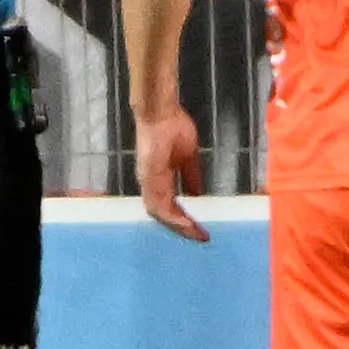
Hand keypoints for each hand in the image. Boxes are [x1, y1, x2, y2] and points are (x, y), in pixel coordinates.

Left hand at [134, 106, 209, 243]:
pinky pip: (158, 203)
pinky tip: (185, 223)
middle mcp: (150, 183)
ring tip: (196, 234)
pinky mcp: (149, 176)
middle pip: (163, 215)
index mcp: (158, 179)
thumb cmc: (172, 127)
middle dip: (181, 228)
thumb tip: (196, 193)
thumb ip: (190, 176)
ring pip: (159, 213)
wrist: (161, 111)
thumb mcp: (187, 157)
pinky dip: (172, 216)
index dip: (183, 219)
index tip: (200, 229)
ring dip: (178, 226)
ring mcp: (148, 180)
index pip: (169, 207)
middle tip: (200, 237)